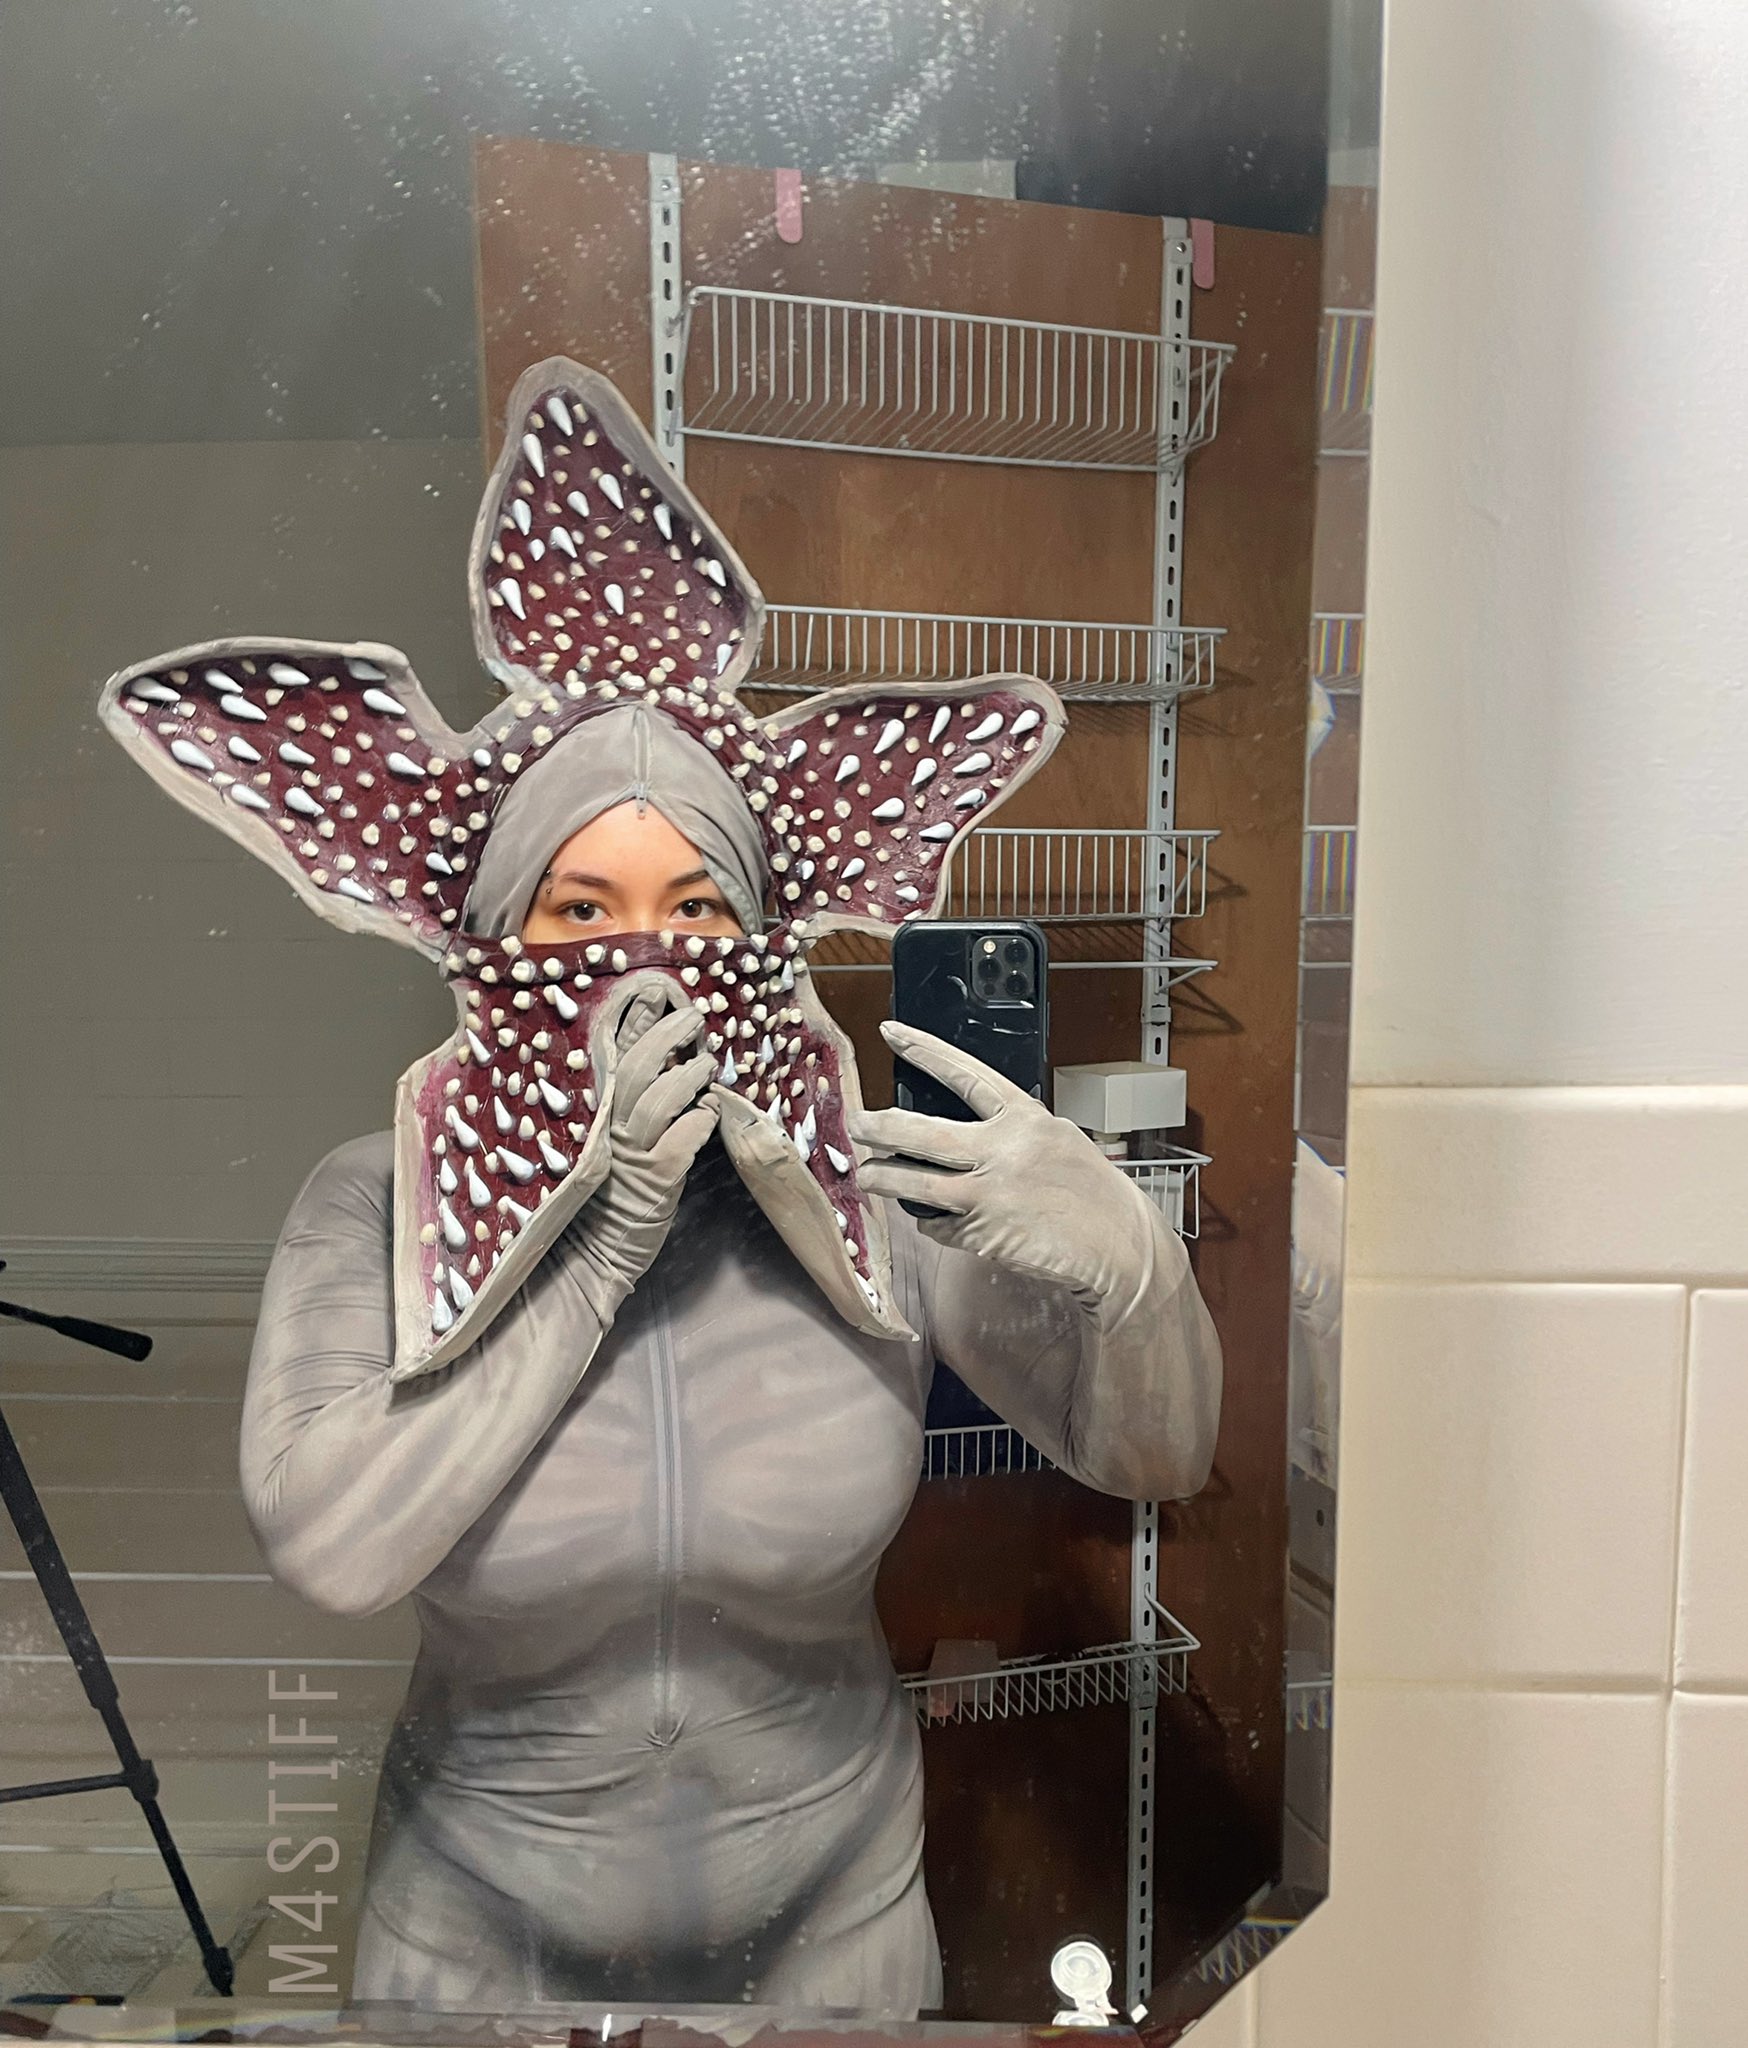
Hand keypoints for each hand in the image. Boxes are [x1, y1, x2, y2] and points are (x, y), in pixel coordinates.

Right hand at [560, 983, 718, 1322]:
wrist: (586, 1261)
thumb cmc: (601, 1204)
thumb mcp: (603, 1149)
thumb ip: (620, 1110)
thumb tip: (655, 1070)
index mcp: (596, 1116)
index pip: (612, 1056)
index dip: (633, 1022)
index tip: (651, 991)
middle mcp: (609, 1129)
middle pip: (636, 1067)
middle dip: (667, 1035)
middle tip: (693, 1018)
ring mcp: (630, 1155)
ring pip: (660, 1098)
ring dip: (690, 1077)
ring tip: (707, 1066)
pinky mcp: (654, 1182)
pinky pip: (681, 1141)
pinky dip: (699, 1123)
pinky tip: (709, 1116)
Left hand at [847, 1020, 1166, 1323]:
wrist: (1120, 1245)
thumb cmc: (1091, 1192)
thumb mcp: (1056, 1141)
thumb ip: (1011, 1132)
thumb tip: (964, 1135)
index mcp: (1025, 1117)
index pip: (964, 1073)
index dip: (923, 1051)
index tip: (891, 1032)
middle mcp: (1003, 1149)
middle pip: (920, 1131)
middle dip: (878, 1126)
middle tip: (856, 1122)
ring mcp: (989, 1192)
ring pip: (913, 1182)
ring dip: (881, 1178)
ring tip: (865, 1176)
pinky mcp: (982, 1232)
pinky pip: (939, 1223)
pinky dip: (933, 1222)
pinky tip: (939, 1220)